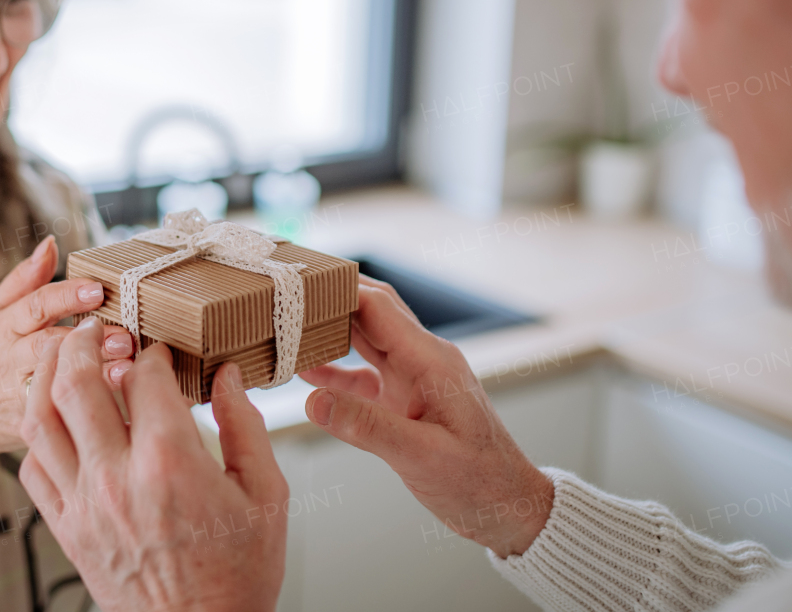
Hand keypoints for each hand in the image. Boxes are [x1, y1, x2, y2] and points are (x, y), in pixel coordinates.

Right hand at [0, 236, 134, 464]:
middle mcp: (8, 358)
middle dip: (87, 339)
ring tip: (126, 367)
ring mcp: (16, 393)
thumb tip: (51, 243)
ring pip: (55, 383)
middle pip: (49, 343)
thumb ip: (23, 281)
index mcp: (2, 326)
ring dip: (93, 375)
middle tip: (125, 335)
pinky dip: (86, 408)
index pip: (36, 305)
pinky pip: (58, 415)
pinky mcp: (26, 426)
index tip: (99, 289)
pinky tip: (116, 401)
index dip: (67, 296)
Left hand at [19, 320, 287, 611]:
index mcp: (170, 462)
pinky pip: (32, 468)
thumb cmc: (239, 572)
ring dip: (46, 376)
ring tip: (62, 355)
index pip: (143, 376)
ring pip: (38, 419)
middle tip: (96, 329)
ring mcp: (83, 504)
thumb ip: (245, 424)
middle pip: (75, 382)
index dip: (151, 351)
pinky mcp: (66, 529)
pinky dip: (38, 435)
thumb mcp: (266, 493)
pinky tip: (58, 422)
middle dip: (83, 341)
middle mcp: (116, 477)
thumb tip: (229, 374)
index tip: (161, 349)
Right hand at [300, 276, 552, 557]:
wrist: (510, 509)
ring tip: (283, 322)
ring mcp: (413, 378)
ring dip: (327, 329)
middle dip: (326, 298)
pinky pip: (363, 373)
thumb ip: (366, 427)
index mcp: (430, 361)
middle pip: (368, 310)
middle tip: (281, 290)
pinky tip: (304, 371)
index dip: (335, 289)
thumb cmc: (481, 483)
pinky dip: (333, 369)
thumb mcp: (422, 457)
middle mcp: (421, 360)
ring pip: (363, 337)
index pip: (376, 305)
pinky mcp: (405, 400)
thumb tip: (312, 400)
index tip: (294, 283)